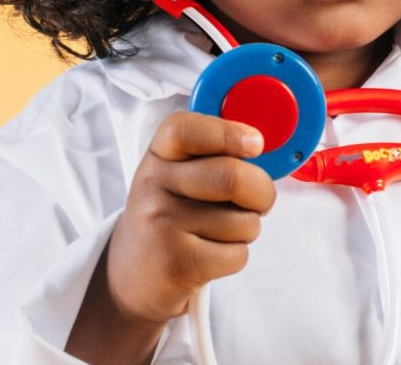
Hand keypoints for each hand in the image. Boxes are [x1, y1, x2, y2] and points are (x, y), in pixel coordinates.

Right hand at [106, 112, 275, 323]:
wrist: (136, 271)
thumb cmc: (175, 215)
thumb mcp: (180, 176)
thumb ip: (216, 157)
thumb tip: (265, 149)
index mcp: (159, 155)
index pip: (185, 129)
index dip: (228, 133)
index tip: (256, 144)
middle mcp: (154, 185)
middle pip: (232, 177)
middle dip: (263, 192)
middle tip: (260, 201)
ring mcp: (162, 225)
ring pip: (243, 222)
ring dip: (247, 230)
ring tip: (219, 233)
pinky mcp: (177, 263)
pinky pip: (237, 255)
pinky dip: (235, 257)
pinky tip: (210, 256)